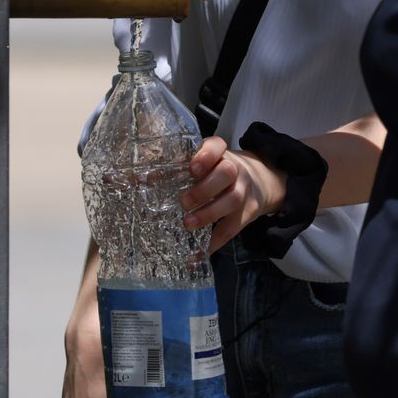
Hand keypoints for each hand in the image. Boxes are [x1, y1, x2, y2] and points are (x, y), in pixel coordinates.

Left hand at [181, 136, 284, 252]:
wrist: (262, 181)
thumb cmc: (219, 171)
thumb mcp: (206, 163)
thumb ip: (177, 169)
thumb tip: (136, 178)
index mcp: (221, 153)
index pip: (217, 145)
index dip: (206, 155)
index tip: (192, 168)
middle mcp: (235, 169)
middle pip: (227, 172)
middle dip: (204, 188)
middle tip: (183, 202)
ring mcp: (244, 191)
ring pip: (232, 199)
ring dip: (209, 213)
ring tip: (188, 223)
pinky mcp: (247, 213)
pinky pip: (233, 228)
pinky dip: (215, 241)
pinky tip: (199, 252)